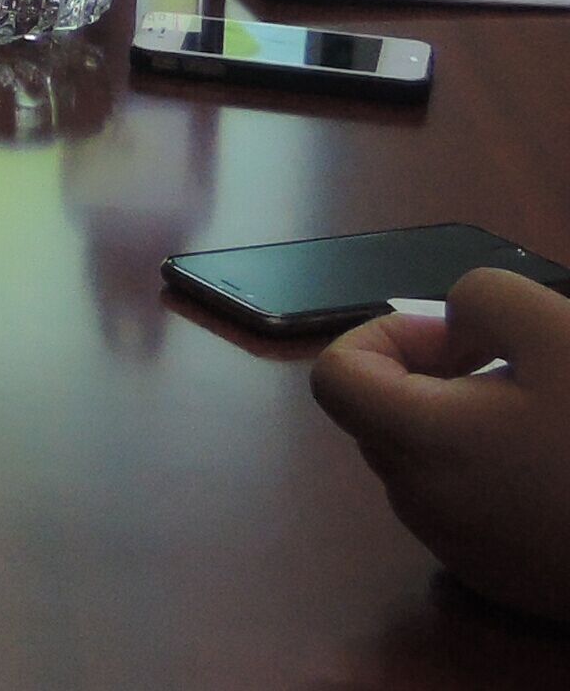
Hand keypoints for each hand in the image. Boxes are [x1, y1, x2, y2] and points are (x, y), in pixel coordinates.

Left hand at [312, 268, 569, 619]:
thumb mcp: (555, 331)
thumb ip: (483, 300)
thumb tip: (455, 326)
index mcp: (417, 443)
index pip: (335, 377)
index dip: (382, 337)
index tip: (460, 339)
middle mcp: (422, 506)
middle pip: (382, 419)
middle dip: (434, 379)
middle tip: (516, 371)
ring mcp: (463, 553)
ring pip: (428, 464)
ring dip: (469, 427)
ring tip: (549, 420)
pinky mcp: (506, 581)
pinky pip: (469, 508)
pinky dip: (495, 475)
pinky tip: (559, 470)